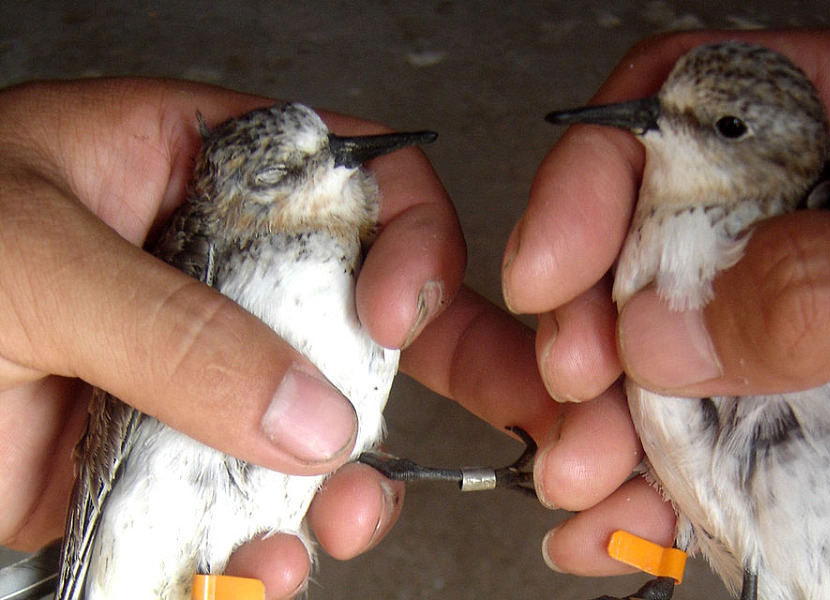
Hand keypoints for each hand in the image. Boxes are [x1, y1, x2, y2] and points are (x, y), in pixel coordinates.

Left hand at [0, 78, 466, 596]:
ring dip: (335, 483)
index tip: (399, 311)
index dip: (403, 232)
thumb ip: (170, 328)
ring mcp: (188, 368)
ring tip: (330, 522)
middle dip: (404, 376)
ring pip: (308, 421)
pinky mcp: (155, 455)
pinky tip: (254, 567)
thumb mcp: (22, 258)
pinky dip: (256, 547)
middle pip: (351, 309)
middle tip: (439, 425)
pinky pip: (238, 498)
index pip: (346, 173)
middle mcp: (208, 267)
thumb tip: (308, 412)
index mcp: (189, 167)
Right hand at [502, 23, 829, 575]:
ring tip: (588, 477)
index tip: (546, 272)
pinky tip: (630, 512)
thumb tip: (670, 329)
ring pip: (680, 351)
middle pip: (658, 239)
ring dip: (617, 421)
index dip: (591, 179)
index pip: (681, 103)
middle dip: (592, 327)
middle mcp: (826, 208)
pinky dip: (673, 478)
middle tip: (573, 391)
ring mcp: (818, 305)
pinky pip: (731, 428)